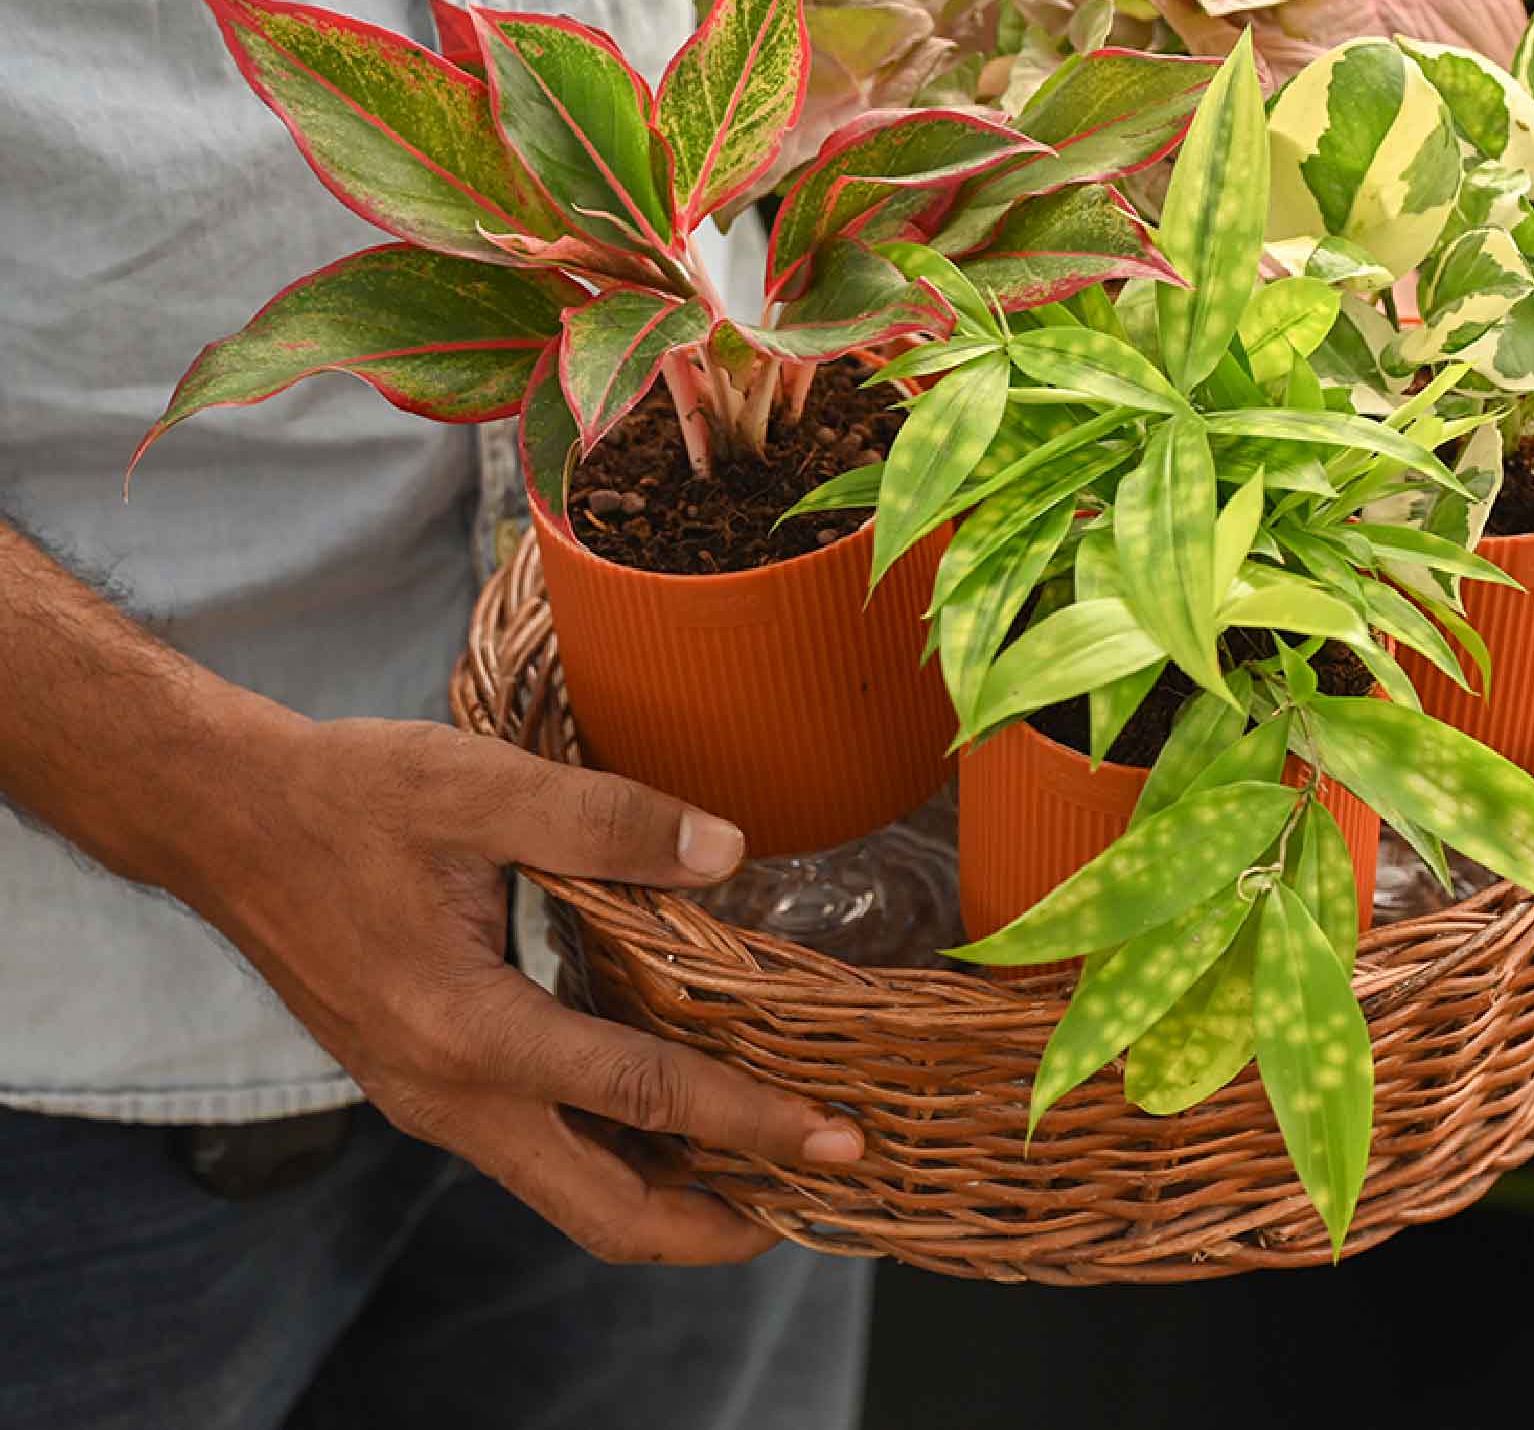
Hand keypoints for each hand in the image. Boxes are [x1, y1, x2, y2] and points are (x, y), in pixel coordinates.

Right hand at [176, 712, 862, 1264]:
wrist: (224, 821)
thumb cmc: (346, 795)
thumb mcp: (474, 786)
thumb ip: (603, 819)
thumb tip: (727, 850)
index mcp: (465, 1029)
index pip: (641, 1099)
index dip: (750, 1123)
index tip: (835, 1140)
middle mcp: (447, 1093)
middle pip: (604, 1211)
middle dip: (717, 1221)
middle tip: (816, 1191)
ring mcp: (430, 1098)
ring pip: (569, 1193)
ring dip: (670, 1195)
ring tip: (766, 1165)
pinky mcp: (425, 1082)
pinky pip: (537, 1153)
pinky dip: (617, 1154)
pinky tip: (671, 1112)